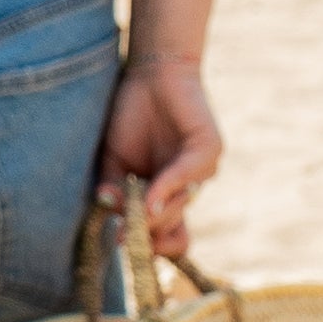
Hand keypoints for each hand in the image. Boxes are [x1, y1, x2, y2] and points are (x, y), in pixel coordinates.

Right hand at [100, 55, 222, 262]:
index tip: (122, 244)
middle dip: (144, 232)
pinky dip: (167, 187)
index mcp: (166, 195)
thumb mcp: (113, 160)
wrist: (149, 73)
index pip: (171, 238)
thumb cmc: (129, 114)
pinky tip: (148, 194)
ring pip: (180, 206)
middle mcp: (187, 188)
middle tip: (120, 232)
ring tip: (130, 211)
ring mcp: (201, 171)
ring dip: (154, 213)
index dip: (150, 248)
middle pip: (170, 227)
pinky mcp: (209, 149)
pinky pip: (189, 176)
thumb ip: (113, 190)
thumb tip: (113, 219)